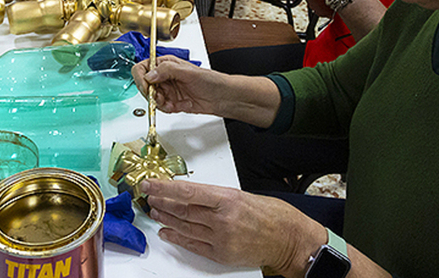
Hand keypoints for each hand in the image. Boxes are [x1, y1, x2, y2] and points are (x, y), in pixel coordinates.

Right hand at [131, 55, 223, 115]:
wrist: (221, 97)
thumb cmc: (211, 80)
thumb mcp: (188, 72)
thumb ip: (167, 70)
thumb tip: (150, 74)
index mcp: (166, 64)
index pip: (142, 68)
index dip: (142, 78)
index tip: (147, 87)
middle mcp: (164, 76)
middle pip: (144, 86)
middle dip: (151, 94)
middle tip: (161, 98)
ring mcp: (168, 90)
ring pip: (152, 99)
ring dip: (160, 103)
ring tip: (173, 103)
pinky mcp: (171, 102)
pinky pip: (161, 108)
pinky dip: (168, 109)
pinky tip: (180, 105)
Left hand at [140, 179, 324, 277]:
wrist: (289, 239)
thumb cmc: (272, 214)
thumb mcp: (243, 195)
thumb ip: (216, 196)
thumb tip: (191, 194)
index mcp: (228, 198)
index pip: (187, 191)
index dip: (164, 188)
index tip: (151, 183)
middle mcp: (222, 219)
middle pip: (182, 209)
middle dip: (162, 201)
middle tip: (149, 195)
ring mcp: (220, 238)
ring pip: (184, 226)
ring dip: (166, 218)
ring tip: (155, 211)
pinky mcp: (221, 254)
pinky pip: (192, 244)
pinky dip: (177, 238)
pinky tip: (166, 232)